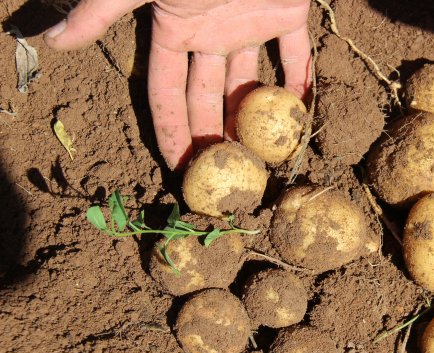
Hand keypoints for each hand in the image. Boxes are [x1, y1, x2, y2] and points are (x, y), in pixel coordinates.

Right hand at [44, 0, 311, 168]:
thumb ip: (102, 10)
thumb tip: (53, 40)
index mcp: (175, 29)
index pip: (168, 94)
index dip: (170, 131)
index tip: (178, 169)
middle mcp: (211, 35)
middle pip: (209, 98)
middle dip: (210, 136)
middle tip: (221, 178)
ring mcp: (249, 25)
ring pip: (251, 83)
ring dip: (255, 119)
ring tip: (261, 159)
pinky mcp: (287, 13)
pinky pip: (297, 54)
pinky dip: (301, 81)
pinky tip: (302, 115)